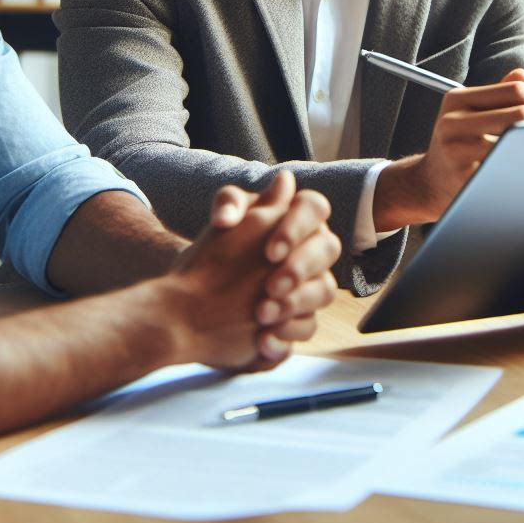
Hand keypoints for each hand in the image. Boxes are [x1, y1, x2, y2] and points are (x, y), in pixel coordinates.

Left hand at [161, 175, 333, 370]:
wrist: (195, 297)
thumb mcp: (222, 222)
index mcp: (297, 218)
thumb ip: (241, 201)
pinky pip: (308, 329)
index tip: (269, 251)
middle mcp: (313, 250)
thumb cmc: (216, 251)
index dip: (297, 228)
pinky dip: (286, 336)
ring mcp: (311, 286)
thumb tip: (282, 182)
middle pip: (328, 250)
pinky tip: (262, 340)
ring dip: (295, 304)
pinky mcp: (301, 320)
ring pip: (325, 291)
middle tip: (270, 286)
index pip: (315, 207)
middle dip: (300, 268)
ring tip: (261, 316)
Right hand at [374, 67, 523, 228]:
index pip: (514, 90)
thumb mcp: (468, 115)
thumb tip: (523, 74)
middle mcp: (453, 121)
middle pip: (519, 113)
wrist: (427, 184)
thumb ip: (496, 95)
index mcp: (458, 100)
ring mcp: (456, 150)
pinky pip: (508, 168)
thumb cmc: (459, 146)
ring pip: (516, 141)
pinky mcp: (463, 177)